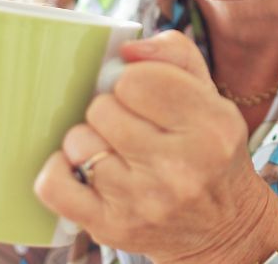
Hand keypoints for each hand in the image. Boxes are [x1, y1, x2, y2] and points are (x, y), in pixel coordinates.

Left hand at [34, 30, 277, 262]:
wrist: (223, 224)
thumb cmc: (209, 147)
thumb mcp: (209, 93)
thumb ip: (173, 54)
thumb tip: (126, 50)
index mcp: (209, 125)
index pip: (136, 79)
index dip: (133, 80)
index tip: (143, 94)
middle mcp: (180, 167)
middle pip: (103, 108)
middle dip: (111, 109)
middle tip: (130, 123)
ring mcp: (143, 201)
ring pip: (79, 142)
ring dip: (91, 139)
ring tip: (114, 148)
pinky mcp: (113, 227)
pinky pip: (54, 186)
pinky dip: (57, 169)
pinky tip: (78, 165)